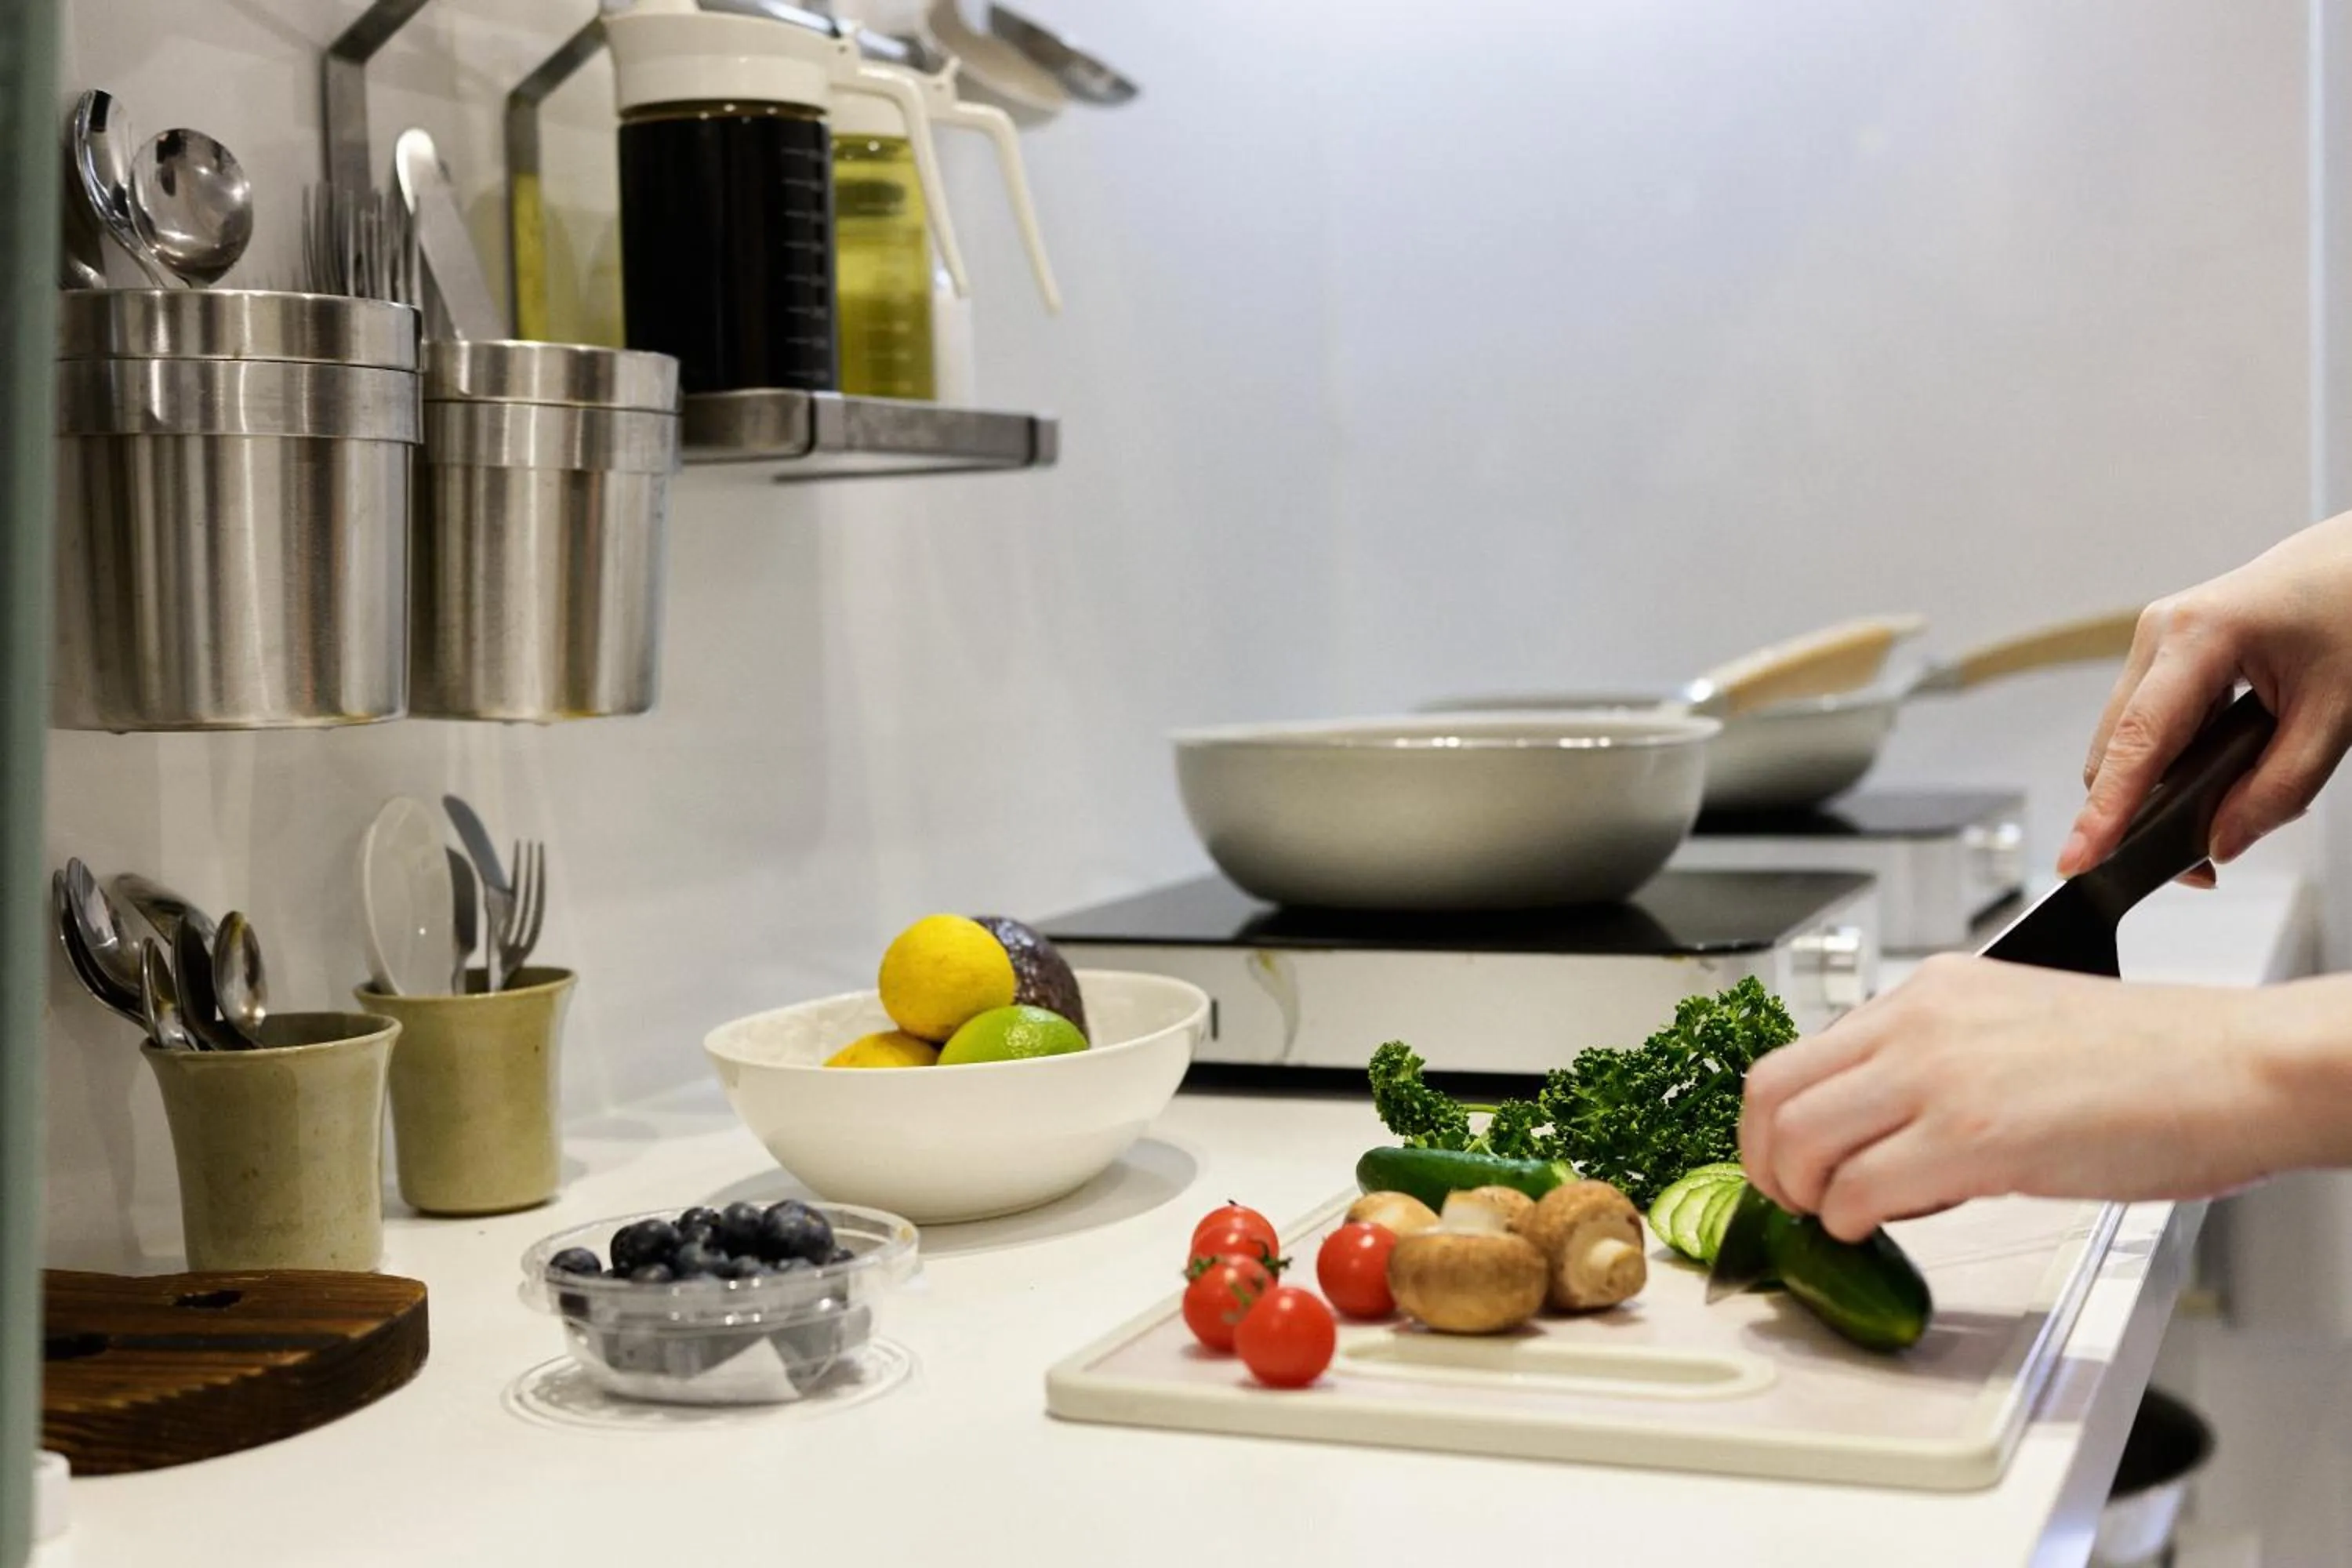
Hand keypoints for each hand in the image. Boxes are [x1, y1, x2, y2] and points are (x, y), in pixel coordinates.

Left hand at [1737, 955, 2298, 1240]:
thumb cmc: (2155, 1061)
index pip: (1798, 1054)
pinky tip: (1879, 1228)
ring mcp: (1941, 1076)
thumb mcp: (2015, 1028)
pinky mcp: (1974, 1137)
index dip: (1775, 1123)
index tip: (1789, 1161)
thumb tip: (1887, 1123)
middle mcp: (1920, 1022)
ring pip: (1798, 1141)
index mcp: (1930, 991)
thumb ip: (1942, 1061)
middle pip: (1772, 1095)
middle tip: (1792, 1200)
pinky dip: (1850, 1221)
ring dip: (1801, 1196)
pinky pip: (1857, 1190)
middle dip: (1764, 1162)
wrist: (2238, 1068)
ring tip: (1837, 1217)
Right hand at [2061, 512, 2351, 879]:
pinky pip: (2145, 721)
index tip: (2078, 859)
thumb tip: (2222, 842)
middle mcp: (2159, 632)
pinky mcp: (2164, 649)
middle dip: (2137, 812)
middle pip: (2116, 748)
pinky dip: (2170, 760)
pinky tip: (2215, 773)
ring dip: (2158, 786)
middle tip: (2195, 866)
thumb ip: (2278, 789)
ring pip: (2127, 739)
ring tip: (2221, 814)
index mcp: (2200, 636)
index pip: (2139, 743)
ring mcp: (2155, 638)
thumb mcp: (2337, 715)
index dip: (2105, 810)